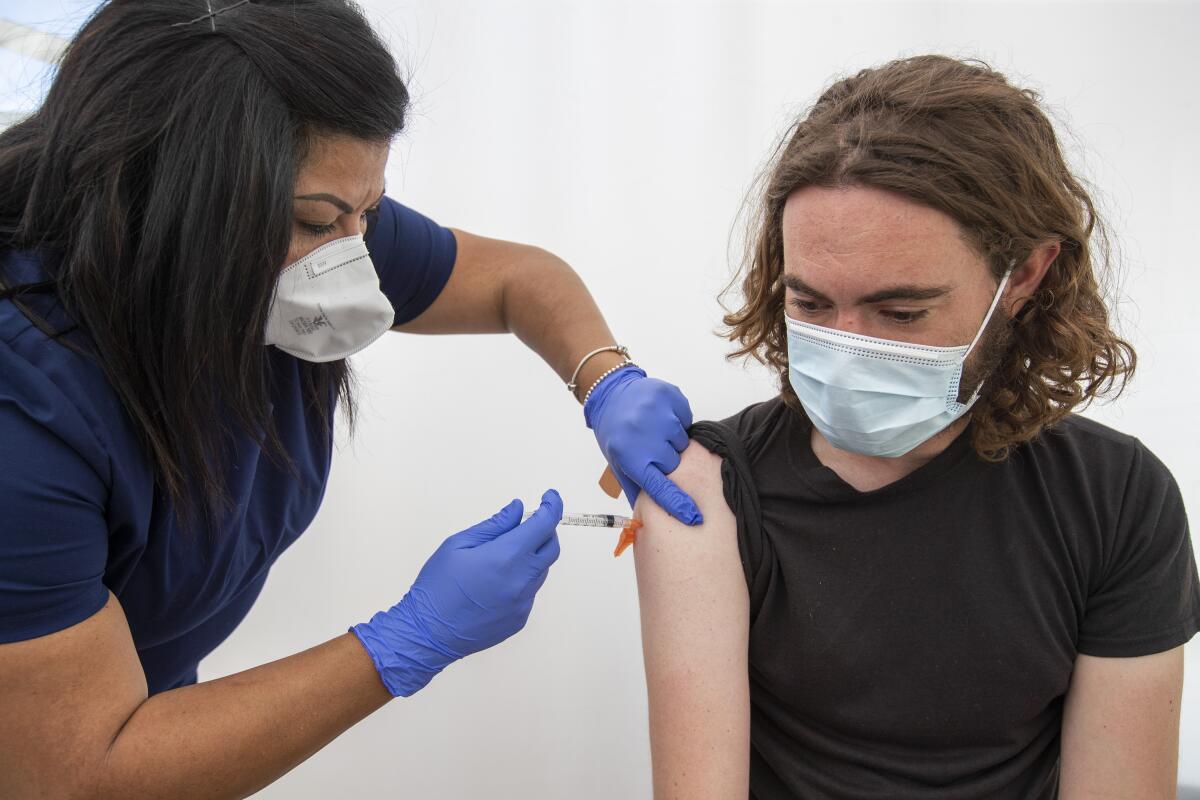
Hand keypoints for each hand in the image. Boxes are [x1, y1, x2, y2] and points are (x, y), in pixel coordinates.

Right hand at [352, 490, 562, 696]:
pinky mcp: (520, 618)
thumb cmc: (437, 588)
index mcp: (506, 557)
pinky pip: (530, 592)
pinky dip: (521, 580)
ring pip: (540, 571)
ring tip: (500, 558)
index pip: (544, 524)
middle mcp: (522, 580)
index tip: (549, 498)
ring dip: (531, 557)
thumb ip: (494, 525)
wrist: (428, 633)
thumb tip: (517, 510)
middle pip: (551, 547)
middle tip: (527, 525)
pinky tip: (495, 583)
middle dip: (545, 530)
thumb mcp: (458, 545)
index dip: (551, 506)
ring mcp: (524, 602)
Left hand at [584, 366, 701, 524]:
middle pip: (675, 462)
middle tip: (652, 448)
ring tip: (655, 430)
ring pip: (683, 440)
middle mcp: (641, 434)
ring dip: (673, 439)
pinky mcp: (667, 394)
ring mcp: (655, 412)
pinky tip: (661, 415)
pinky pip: (687, 416)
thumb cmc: (617, 435)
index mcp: (628, 456)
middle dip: (668, 459)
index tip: (694, 517)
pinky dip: (679, 418)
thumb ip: (637, 490)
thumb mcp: (619, 464)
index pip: (658, 487)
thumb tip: (648, 522)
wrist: (612, 395)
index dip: (677, 503)